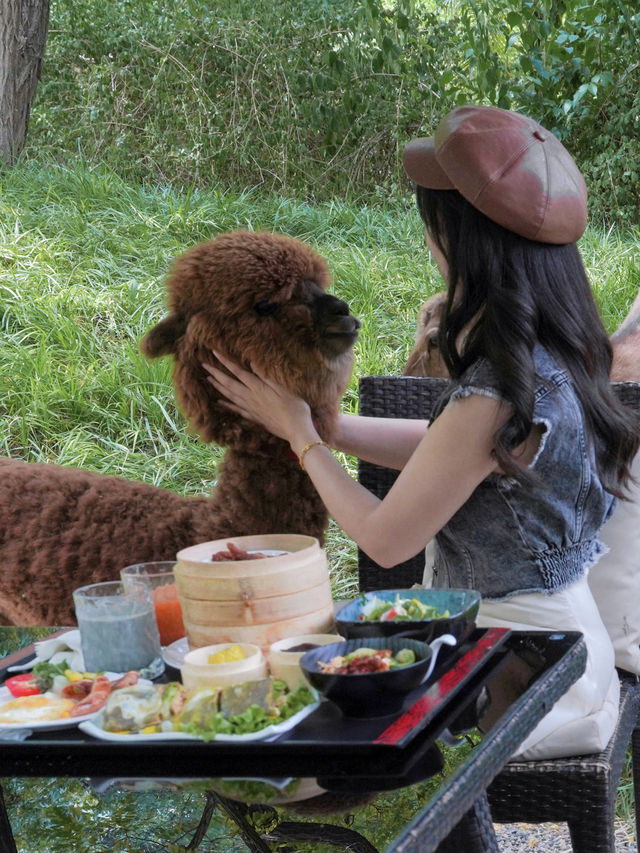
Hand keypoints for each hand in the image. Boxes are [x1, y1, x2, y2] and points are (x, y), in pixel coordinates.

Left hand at [202, 353, 316, 448]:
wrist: (296, 431)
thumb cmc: (295, 408)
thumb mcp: (285, 388)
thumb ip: (267, 376)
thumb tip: (252, 363)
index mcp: (258, 388)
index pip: (238, 372)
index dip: (225, 362)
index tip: (214, 353)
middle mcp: (251, 398)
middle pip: (228, 384)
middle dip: (215, 373)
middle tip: (203, 365)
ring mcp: (251, 409)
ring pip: (229, 396)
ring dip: (217, 387)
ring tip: (208, 379)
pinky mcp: (254, 418)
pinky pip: (235, 409)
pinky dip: (225, 405)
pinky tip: (219, 402)